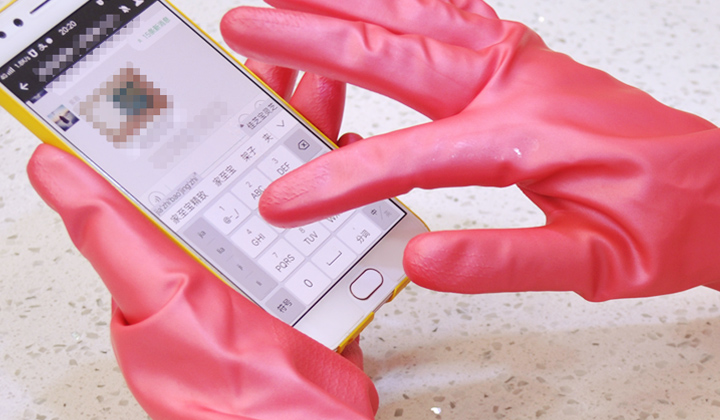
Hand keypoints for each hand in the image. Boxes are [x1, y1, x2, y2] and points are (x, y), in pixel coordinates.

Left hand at [27, 61, 377, 419]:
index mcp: (177, 251)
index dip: (195, 118)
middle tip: (282, 76)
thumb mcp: (154, 300)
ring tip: (322, 103)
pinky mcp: (321, 288)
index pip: (181, 168)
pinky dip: (349, 200)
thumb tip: (55, 170)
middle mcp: (227, 255)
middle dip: (266, 118)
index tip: (211, 78)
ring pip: (297, 193)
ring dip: (309, 147)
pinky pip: (338, 232)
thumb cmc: (216, 395)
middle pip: (247, 171)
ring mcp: (278, 270)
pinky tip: (353, 170)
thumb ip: (109, 233)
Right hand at [221, 0, 719, 300]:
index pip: (410, 158)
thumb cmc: (660, 221)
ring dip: (349, 0)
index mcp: (525, 135)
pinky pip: (451, 9)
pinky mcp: (522, 56)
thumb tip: (421, 258)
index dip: (338, 182)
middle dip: (312, 42)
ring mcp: (519, 60)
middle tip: (248, 26)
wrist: (713, 188)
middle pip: (395, 54)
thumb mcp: (592, 264)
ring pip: (417, 15)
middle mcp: (516, 82)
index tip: (284, 199)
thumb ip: (503, 260)